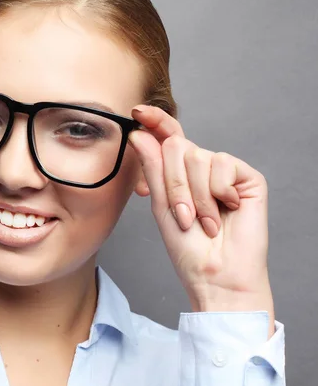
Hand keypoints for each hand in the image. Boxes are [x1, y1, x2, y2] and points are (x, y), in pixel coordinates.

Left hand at [128, 105, 274, 336]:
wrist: (216, 274)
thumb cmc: (187, 247)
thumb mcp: (161, 206)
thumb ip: (153, 169)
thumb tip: (140, 134)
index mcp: (178, 173)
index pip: (167, 138)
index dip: (155, 121)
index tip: (137, 111)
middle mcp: (200, 167)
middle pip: (177, 146)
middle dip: (174, 184)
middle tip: (184, 216)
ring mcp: (224, 171)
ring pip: (197, 156)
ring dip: (195, 195)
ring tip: (204, 220)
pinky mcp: (246, 176)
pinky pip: (222, 163)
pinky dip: (218, 192)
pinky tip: (227, 210)